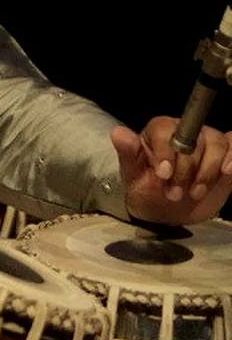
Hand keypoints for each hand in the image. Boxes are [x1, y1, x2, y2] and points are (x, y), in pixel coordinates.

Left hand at [111, 116, 231, 224]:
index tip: (163, 174)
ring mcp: (209, 141)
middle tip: (174, 193)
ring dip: (206, 173)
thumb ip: (128, 154)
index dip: (165, 151)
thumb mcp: (133, 175)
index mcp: (159, 131)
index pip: (165, 129)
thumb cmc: (148, 187)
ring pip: (216, 145)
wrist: (167, 210)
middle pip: (193, 139)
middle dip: (185, 170)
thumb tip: (118, 133)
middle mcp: (186, 130)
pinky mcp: (227, 154)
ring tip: (194, 193)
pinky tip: (227, 172)